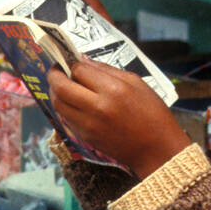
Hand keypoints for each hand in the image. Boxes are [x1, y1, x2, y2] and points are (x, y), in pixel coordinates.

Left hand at [48, 59, 190, 180]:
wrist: (157, 149)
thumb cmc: (152, 112)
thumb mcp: (136, 83)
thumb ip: (108, 70)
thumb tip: (84, 61)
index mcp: (113, 89)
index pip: (79, 70)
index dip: (72, 63)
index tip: (70, 61)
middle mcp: (97, 107)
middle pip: (61, 87)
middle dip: (54, 75)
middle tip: (55, 70)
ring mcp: (89, 124)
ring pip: (58, 104)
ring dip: (55, 92)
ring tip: (60, 85)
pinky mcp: (86, 137)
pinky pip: (66, 118)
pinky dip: (64, 106)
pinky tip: (70, 101)